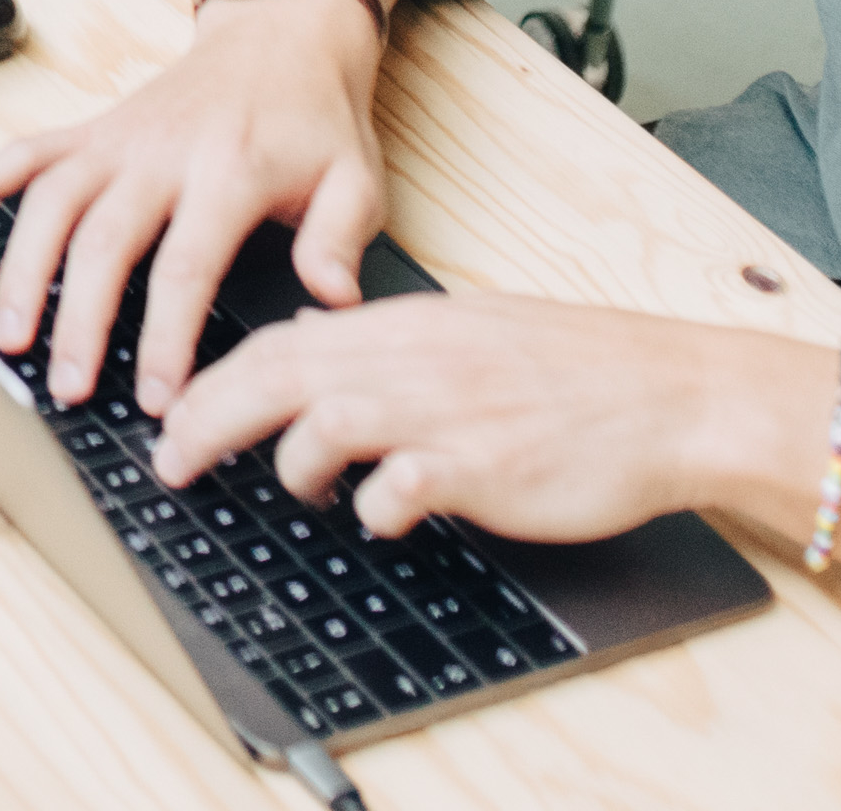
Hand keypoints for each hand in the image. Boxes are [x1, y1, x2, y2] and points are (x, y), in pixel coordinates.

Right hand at [0, 0, 389, 411]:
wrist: (282, 33)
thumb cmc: (317, 117)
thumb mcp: (356, 178)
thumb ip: (340, 240)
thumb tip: (331, 300)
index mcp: (230, 171)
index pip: (187, 266)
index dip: (166, 337)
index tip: (159, 398)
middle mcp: (163, 152)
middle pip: (103, 242)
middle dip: (78, 321)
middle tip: (67, 387)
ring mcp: (119, 138)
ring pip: (52, 202)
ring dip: (22, 269)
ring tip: (7, 335)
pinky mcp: (94, 129)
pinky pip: (29, 152)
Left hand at [142, 297, 799, 548]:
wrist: (671, 393)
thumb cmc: (575, 371)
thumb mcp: (466, 332)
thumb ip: (384, 340)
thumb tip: (310, 336)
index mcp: (405, 326)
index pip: (281, 341)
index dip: (215, 380)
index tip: (171, 415)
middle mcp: (415, 360)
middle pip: (279, 376)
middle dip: (209, 419)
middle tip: (169, 463)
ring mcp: (449, 412)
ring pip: (326, 421)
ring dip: (292, 462)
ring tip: (295, 486)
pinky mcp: (489, 465)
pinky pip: (404, 485)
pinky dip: (376, 503)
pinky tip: (380, 514)